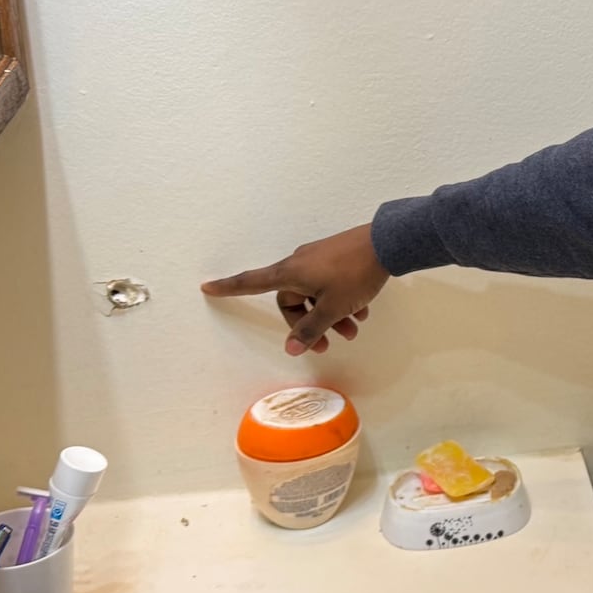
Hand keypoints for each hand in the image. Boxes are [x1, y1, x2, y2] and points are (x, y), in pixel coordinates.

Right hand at [201, 224, 390, 355]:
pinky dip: (341, 300)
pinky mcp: (335, 258)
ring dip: (331, 315)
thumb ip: (310, 329)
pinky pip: (330, 284)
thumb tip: (290, 348)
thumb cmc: (354, 275)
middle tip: (331, 343)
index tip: (207, 287)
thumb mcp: (331, 308)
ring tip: (354, 330)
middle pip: (292, 300)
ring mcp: (318, 259)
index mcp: (289, 273)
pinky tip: (363, 311)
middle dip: (310, 324)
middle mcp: (299, 263)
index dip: (229, 287)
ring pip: (316, 295)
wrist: (386, 244)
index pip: (251, 282)